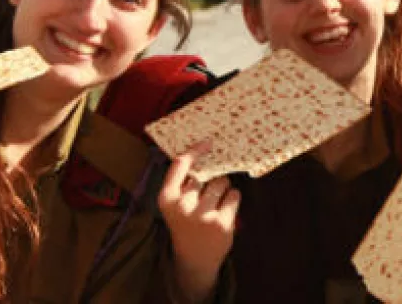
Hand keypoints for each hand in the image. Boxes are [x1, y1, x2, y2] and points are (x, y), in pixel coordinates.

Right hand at [158, 142, 240, 301]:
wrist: (194, 259)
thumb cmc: (186, 223)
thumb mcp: (175, 204)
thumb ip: (183, 183)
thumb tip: (204, 152)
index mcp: (167, 198)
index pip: (180, 164)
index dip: (195, 151)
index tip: (208, 143)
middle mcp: (183, 205)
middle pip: (206, 174)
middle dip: (211, 180)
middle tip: (207, 197)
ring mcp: (203, 214)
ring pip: (223, 182)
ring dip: (223, 189)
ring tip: (215, 206)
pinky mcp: (222, 222)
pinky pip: (234, 195)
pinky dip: (232, 200)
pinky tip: (224, 212)